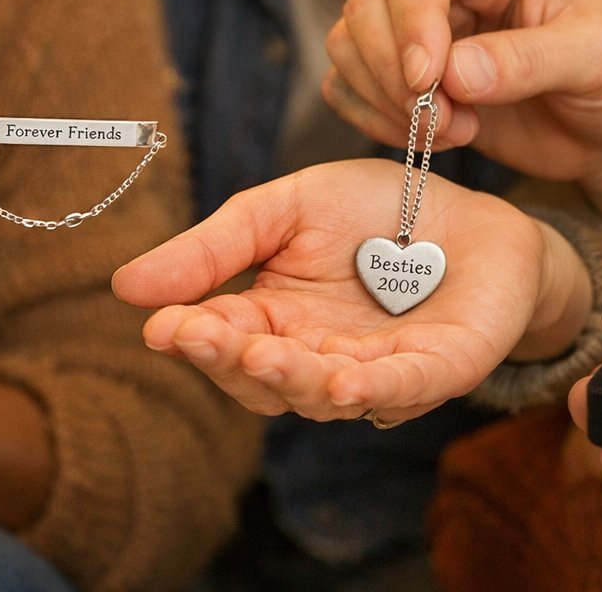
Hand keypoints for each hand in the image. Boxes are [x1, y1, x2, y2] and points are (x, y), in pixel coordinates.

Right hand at [112, 159, 561, 423]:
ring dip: (290, 378)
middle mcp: (317, 359)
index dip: (191, 338)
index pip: (222, 341)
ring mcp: (375, 374)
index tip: (159, 326)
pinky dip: (371, 392)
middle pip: (263, 379)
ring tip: (262, 355)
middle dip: (230, 361)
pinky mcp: (435, 372)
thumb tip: (125, 286)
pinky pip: (399, 391)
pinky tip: (341, 384)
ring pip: (320, 393)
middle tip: (200, 337)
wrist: (476, 213)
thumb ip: (217, 245)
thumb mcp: (286, 208)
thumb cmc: (378, 209)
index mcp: (274, 321)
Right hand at [325, 0, 601, 182]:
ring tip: (458, 130)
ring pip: (349, 46)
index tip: (429, 82)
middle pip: (367, 6)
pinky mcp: (402, 73)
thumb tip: (455, 73)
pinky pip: (348, 87)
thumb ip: (531, 61)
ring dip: (387, 102)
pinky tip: (433, 139)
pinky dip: (374, 120)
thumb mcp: (599, 59)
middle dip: (395, 75)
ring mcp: (416, 24)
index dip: (411, 25)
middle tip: (450, 124)